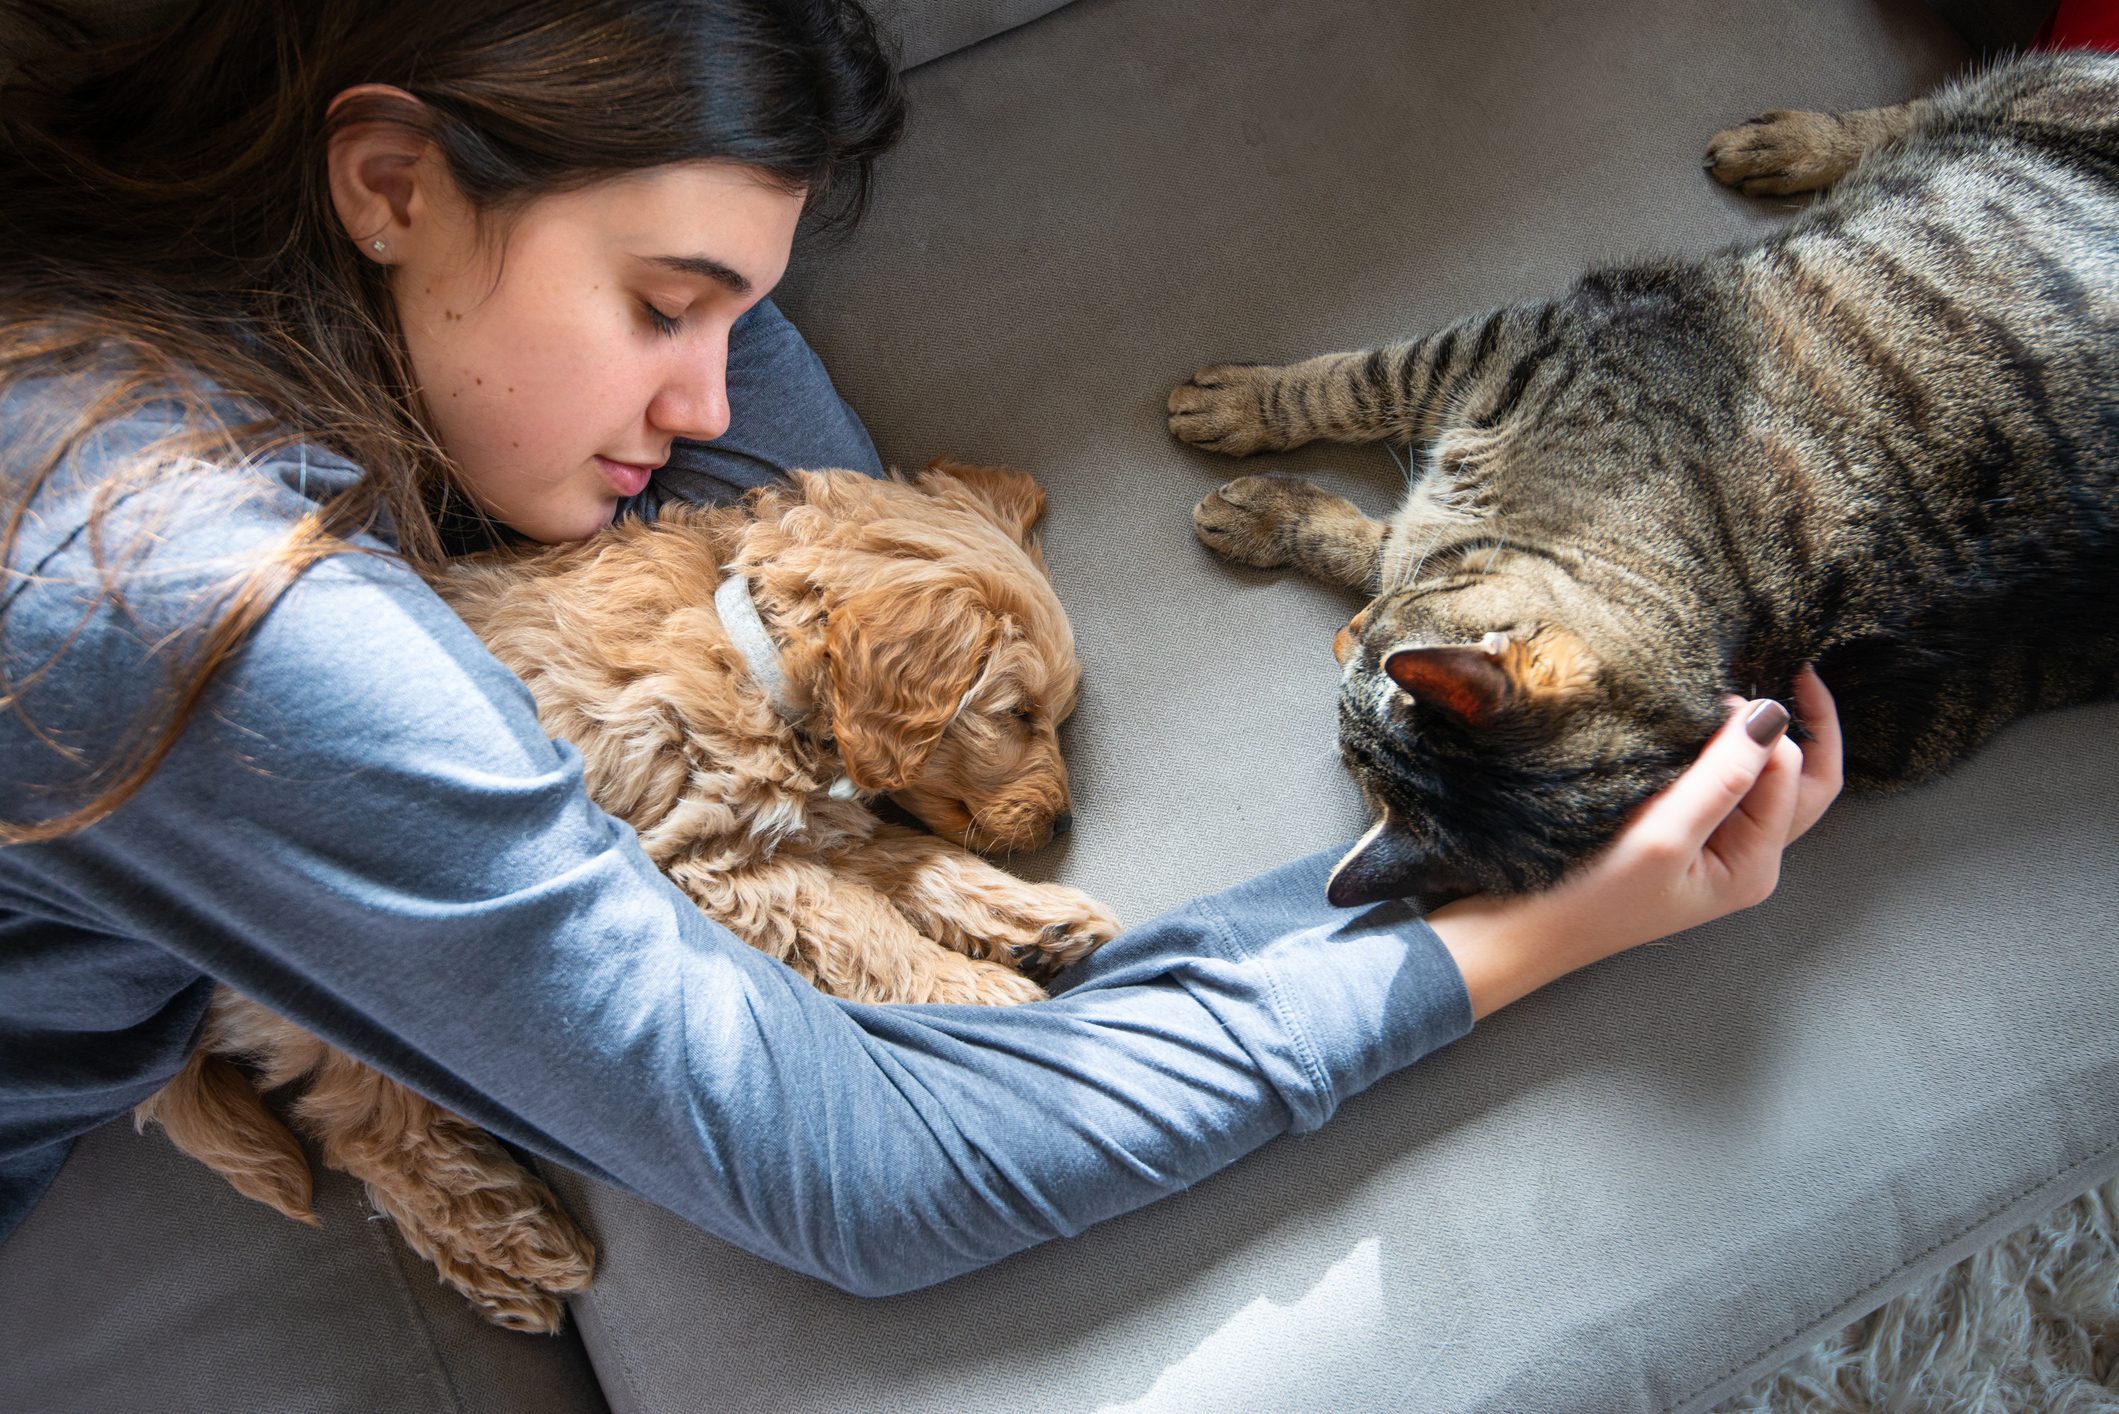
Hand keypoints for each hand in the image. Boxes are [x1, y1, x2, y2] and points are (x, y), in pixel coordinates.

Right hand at [1426, 666, 1842, 1017]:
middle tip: (1793, 670)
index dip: (1765, 730)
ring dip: (1759, 739)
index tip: (1715, 696)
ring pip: (1763, 780)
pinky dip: (1721, 752)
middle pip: (1803, 783)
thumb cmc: (1588, 896)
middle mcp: (1745, 857)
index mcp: (1754, 867)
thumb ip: (1722, 777)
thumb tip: (1773, 715)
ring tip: (1733, 694)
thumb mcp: (1662, 837)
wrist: (1522, 929)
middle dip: (1806, 729)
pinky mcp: (1680, 834)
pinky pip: (1722, 785)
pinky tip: (1697, 728)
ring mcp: (1714, 847)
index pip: (1793, 778)